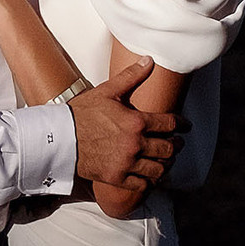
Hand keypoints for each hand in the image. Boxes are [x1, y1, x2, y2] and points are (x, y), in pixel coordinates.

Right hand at [68, 58, 181, 187]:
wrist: (58, 137)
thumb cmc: (81, 112)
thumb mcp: (106, 91)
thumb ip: (130, 76)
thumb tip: (148, 59)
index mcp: (136, 122)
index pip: (170, 124)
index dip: (182, 124)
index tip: (186, 126)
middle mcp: (135, 144)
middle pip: (169, 148)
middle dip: (176, 145)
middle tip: (177, 143)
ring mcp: (126, 163)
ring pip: (159, 169)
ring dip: (166, 164)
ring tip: (166, 160)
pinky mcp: (116, 178)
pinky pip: (142, 185)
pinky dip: (150, 182)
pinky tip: (151, 177)